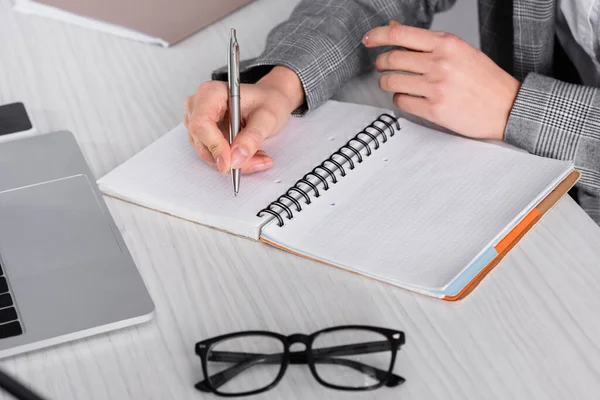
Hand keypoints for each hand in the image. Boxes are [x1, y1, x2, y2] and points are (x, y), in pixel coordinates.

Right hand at [184, 66, 303, 173]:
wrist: (270, 101)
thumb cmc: (268, 100)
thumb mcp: (267, 117)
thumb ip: (252, 137)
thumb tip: (236, 157)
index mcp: (211, 93)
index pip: (201, 124)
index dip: (215, 146)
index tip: (231, 163)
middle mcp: (199, 106)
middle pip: (203, 142)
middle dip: (230, 158)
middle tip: (257, 161)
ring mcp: (199, 121)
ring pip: (208, 153)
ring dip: (234, 161)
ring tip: (259, 157)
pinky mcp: (204, 135)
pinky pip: (213, 155)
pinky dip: (233, 160)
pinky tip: (250, 155)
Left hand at [363, 21, 519, 139]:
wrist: (507, 107)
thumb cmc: (485, 79)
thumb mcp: (459, 51)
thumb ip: (428, 43)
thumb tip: (395, 29)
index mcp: (447, 44)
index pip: (400, 34)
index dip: (377, 35)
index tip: (368, 40)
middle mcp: (440, 63)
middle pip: (391, 59)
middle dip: (381, 63)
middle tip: (382, 66)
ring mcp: (436, 87)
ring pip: (391, 81)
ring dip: (386, 83)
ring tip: (393, 83)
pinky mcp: (434, 110)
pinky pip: (401, 102)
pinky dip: (399, 99)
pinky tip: (408, 97)